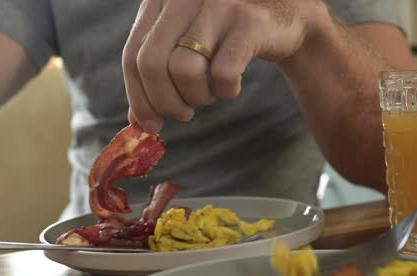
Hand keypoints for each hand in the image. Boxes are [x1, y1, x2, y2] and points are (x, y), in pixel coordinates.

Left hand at [122, 0, 325, 131]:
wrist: (284, 16)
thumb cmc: (227, 37)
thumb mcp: (186, 46)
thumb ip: (158, 77)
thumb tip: (137, 122)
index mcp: (159, 0)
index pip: (132, 56)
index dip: (138, 96)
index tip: (150, 124)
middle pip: (152, 65)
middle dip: (166, 103)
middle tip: (183, 114)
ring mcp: (216, 5)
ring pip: (185, 71)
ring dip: (198, 97)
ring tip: (210, 93)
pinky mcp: (247, 22)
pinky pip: (223, 74)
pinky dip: (226, 91)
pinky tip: (232, 85)